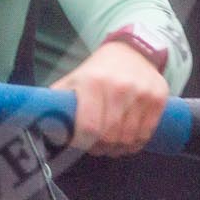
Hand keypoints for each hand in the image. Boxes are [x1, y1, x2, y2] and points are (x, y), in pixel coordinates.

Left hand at [50, 41, 169, 156]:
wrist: (133, 50)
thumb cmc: (98, 70)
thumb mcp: (74, 79)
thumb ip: (59, 101)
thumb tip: (40, 124)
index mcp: (93, 83)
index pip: (90, 127)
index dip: (83, 142)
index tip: (79, 144)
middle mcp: (119, 88)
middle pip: (110, 137)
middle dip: (100, 147)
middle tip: (95, 146)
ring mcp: (142, 94)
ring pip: (129, 138)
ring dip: (118, 148)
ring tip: (110, 144)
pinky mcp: (159, 99)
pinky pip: (147, 134)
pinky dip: (135, 143)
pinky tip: (127, 140)